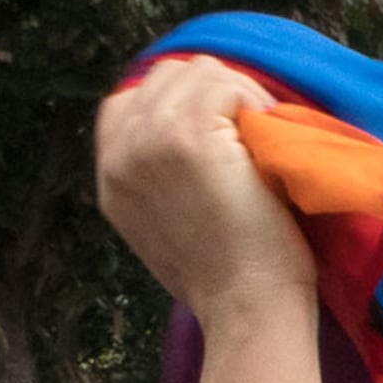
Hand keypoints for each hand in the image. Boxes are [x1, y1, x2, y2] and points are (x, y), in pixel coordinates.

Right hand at [93, 51, 309, 323]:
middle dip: (216, 96)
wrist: (248, 310)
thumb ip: (163, 176)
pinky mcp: (187, 134)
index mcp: (112, 177)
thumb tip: (202, 132)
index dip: (185, 104)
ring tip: (264, 141)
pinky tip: (270, 142)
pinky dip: (256, 103)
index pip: (132, 100)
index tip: (226, 133)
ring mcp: (149, 139)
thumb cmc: (232, 282)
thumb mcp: (173, 225)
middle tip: (255, 136)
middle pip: (166, 76)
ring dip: (240, 97)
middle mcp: (119, 153)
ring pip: (197, 72)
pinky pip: (225, 84)